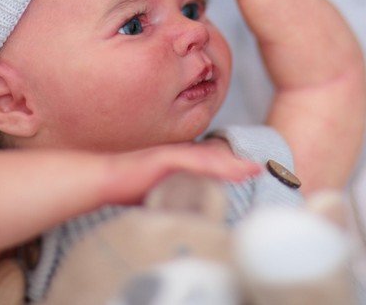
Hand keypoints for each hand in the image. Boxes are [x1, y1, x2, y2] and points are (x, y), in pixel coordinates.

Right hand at [102, 141, 259, 204]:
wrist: (104, 179)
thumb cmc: (129, 189)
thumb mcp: (158, 192)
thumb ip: (175, 195)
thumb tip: (191, 211)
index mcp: (179, 162)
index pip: (211, 163)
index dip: (232, 167)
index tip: (252, 173)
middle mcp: (179, 155)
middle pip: (215, 159)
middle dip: (238, 164)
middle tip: (261, 169)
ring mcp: (172, 154)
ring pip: (208, 159)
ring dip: (231, 164)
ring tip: (251, 170)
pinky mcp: (163, 158)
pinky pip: (192, 160)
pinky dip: (211, 165)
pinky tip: (225, 169)